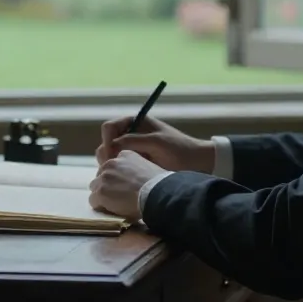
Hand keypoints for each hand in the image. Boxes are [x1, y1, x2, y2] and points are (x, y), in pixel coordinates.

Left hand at [90, 150, 168, 219]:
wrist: (156, 193)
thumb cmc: (159, 184)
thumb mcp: (148, 168)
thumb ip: (136, 169)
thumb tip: (134, 180)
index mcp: (125, 155)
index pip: (113, 165)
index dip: (117, 177)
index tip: (124, 185)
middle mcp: (111, 163)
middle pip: (101, 176)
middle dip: (108, 185)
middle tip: (119, 196)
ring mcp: (104, 177)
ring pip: (95, 187)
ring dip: (103, 195)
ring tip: (114, 204)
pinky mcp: (100, 192)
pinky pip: (93, 201)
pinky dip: (100, 206)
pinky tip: (112, 210)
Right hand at [96, 115, 215, 173]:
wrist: (196, 163)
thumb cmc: (179, 149)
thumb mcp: (155, 142)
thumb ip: (132, 141)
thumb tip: (110, 146)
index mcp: (135, 122)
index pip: (109, 128)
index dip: (107, 140)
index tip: (111, 154)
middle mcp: (130, 134)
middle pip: (106, 142)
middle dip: (106, 154)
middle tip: (112, 168)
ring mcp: (132, 149)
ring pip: (110, 156)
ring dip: (110, 164)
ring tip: (119, 174)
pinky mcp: (135, 163)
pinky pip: (118, 166)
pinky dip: (117, 171)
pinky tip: (124, 179)